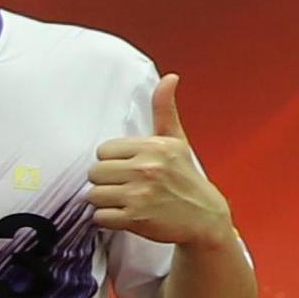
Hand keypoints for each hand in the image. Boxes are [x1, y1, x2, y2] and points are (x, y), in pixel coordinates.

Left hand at [88, 75, 234, 250]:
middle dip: (106, 181)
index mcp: (155, 147)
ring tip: (127, 201)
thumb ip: (165, 110)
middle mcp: (147, 168)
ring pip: (93, 195)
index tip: (128, 167)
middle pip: (94, 172)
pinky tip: (126, 215)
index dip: (112, 161)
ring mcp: (140, 194)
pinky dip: (108, 219)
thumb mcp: (176, 141)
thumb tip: (170, 78)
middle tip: (126, 186)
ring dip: (106, 201)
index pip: (103, 150)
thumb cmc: (185, 179)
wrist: (205, 218)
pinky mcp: (135, 218)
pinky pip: (99, 217)